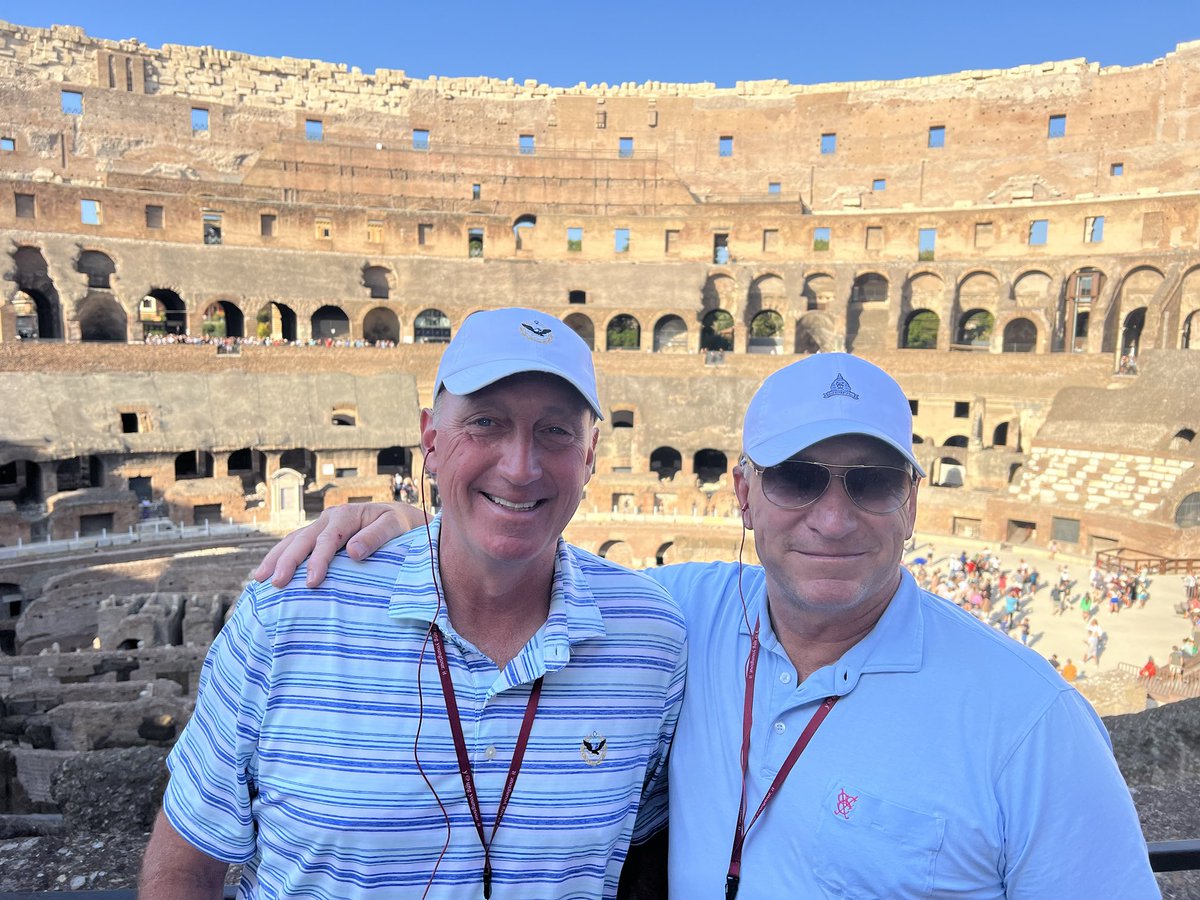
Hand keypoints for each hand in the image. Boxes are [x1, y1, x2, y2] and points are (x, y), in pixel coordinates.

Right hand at [252, 502, 422, 587]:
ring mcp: (320, 526)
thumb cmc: (398, 525)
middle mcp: (328, 518)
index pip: (328, 540)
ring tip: (259, 579)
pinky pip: (294, 544)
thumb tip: (353, 551)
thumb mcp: (394, 526)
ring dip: (275, 559)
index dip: (318, 561)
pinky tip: (267, 571)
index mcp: (346, 515)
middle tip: (276, 583)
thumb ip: (375, 537)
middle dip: (287, 561)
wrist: (398, 518)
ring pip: (292, 541)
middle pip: (302, 540)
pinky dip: (279, 557)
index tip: (311, 582)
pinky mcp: (317, 535)